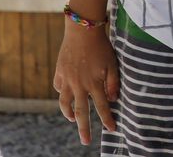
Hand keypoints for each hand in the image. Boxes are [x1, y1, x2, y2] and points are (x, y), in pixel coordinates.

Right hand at [52, 22, 119, 144]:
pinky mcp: (59, 72)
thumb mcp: (112, 64)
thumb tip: (113, 100)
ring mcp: (67, 79)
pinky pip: (59, 88)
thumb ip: (113, 83)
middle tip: (85, 141)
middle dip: (84, 128)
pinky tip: (66, 96)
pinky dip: (62, 94)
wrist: (82, 30)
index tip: (112, 129)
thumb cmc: (101, 46)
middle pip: (82, 111)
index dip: (107, 119)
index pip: (102, 107)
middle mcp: (79, 85)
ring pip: (65, 103)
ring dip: (69, 113)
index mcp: (94, 83)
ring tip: (73, 120)